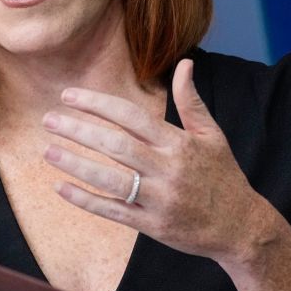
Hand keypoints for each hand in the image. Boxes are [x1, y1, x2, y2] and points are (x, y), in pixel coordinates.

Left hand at [42, 59, 276, 266]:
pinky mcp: (152, 226)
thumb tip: (185, 63)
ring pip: (111, 180)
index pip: (132, 117)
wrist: (242, 227)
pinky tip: (61, 188)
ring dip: (77, 165)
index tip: (70, 96)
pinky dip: (86, 201)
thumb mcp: (213, 136)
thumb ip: (192, 101)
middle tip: (49, 119)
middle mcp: (168, 170)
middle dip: (79, 130)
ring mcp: (159, 199)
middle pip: (116, 146)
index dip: (99, 104)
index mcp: (180, 144)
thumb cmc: (223, 177)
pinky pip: (113, 211)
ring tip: (49, 151)